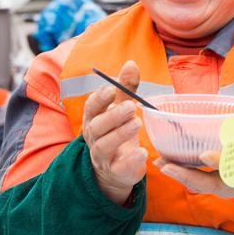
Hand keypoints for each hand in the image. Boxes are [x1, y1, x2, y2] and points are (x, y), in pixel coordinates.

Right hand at [81, 60, 147, 204]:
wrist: (115, 169)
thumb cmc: (117, 131)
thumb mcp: (121, 109)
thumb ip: (126, 88)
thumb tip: (131, 63)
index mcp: (95, 119)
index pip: (91, 108)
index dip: (99, 99)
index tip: (111, 90)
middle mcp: (95, 137)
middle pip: (97, 126)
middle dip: (112, 116)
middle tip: (130, 107)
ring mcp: (103, 156)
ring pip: (105, 145)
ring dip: (120, 134)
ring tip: (137, 123)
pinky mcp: (116, 171)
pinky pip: (119, 167)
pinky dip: (130, 160)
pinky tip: (142, 152)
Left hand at [156, 86, 233, 204]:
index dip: (220, 161)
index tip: (203, 155)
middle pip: (211, 182)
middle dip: (187, 174)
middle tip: (165, 163)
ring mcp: (230, 188)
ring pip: (201, 186)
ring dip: (179, 176)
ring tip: (159, 163)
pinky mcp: (222, 190)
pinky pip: (200, 185)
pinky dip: (183, 177)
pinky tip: (167, 166)